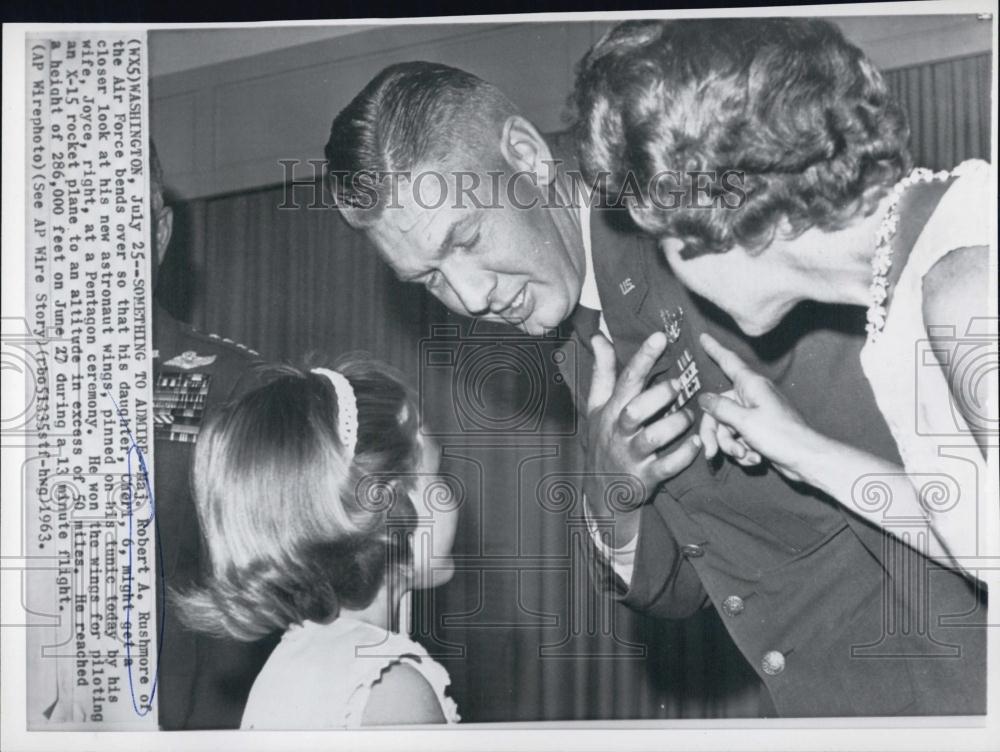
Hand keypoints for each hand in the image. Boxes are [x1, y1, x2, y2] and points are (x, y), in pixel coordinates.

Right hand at [585, 330, 700, 546]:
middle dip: (659, 395)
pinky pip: (666, 467)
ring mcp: (632, 456)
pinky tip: (696, 444)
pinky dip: (683, 456)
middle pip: (635, 411)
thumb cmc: (604, 439)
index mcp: (611, 410)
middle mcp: (620, 432)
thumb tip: (599, 337)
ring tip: (691, 415)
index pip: (626, 380)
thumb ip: (603, 371)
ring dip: (675, 424)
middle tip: (680, 384)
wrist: (602, 490)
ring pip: (652, 438)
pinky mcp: (645, 478)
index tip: (660, 336)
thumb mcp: (598, 406)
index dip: (642, 357)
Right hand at [696, 332, 822, 482]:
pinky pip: (738, 438)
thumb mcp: (744, 421)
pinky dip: (742, 450)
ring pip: (726, 427)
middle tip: (711, 452)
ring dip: (731, 445)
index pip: (728, 361)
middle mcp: (752, 396)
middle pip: (718, 408)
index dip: (714, 349)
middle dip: (715, 433)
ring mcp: (755, 414)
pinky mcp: (758, 431)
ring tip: (744, 454)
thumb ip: (720, 408)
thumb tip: (703, 398)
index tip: (703, 337)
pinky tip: (754, 458)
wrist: (806, 459)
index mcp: (751, 385)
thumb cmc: (781, 436)